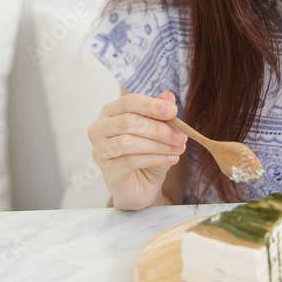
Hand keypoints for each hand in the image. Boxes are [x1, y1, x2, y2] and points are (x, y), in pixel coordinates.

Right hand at [87, 90, 186, 210]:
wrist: (142, 185)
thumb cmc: (148, 153)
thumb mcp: (158, 131)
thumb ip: (160, 113)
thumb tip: (168, 97)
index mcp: (110, 111)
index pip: (129, 102)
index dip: (151, 105)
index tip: (173, 111)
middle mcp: (99, 128)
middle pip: (128, 122)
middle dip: (158, 129)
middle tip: (182, 136)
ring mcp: (99, 150)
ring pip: (128, 142)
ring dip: (158, 145)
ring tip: (178, 149)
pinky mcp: (106, 170)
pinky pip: (130, 161)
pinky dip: (154, 159)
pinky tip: (171, 159)